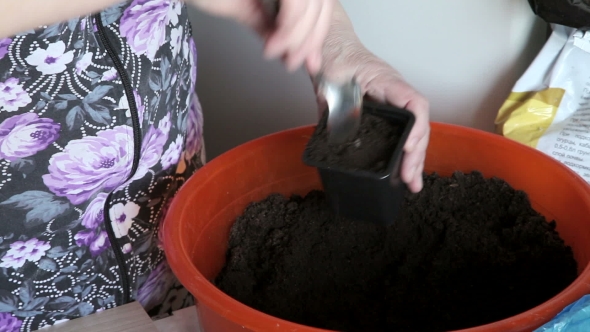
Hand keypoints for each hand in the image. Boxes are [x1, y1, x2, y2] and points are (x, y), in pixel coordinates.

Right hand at [187, 0, 334, 73]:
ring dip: (299, 36)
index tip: (311, 61)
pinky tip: (273, 44)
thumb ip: (267, 23)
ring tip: (279, 55)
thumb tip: (286, 45)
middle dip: (310, 39)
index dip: (316, 33)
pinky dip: (290, 26)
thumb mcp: (240, 6)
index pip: (316, 2)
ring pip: (309, 3)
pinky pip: (295, 1)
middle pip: (319, 1)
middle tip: (296, 64)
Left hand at [318, 55, 429, 192]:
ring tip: (413, 184)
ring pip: (411, 133)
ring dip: (413, 159)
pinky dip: (402, 154)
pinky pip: (399, 134)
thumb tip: (344, 131)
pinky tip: (402, 172)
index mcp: (388, 83)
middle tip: (410, 179)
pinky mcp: (382, 116)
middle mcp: (396, 96)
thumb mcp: (334, 82)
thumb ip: (339, 105)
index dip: (417, 128)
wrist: (331, 51)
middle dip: (416, 155)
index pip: (415, 105)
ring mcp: (392, 106)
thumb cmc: (335, 60)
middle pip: (417, 126)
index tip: (409, 148)